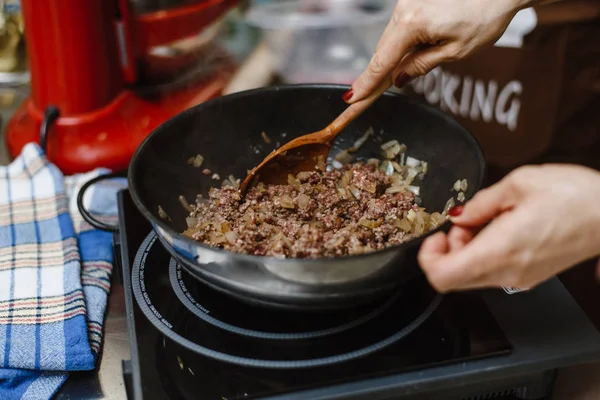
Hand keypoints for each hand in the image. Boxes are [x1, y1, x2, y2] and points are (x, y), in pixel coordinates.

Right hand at [343, 0, 532, 102]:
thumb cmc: (485, 16)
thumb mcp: (455, 51)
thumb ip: (421, 65)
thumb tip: (398, 79)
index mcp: (412, 24)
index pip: (382, 62)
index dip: (366, 83)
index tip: (351, 98)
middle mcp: (403, 9)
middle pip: (383, 49)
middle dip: (380, 71)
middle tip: (367, 96)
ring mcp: (406, 1)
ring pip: (391, 37)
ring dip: (396, 54)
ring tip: (421, 59)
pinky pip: (400, 25)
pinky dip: (404, 40)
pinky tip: (424, 42)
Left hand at [417, 164, 599, 292]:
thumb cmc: (576, 196)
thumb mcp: (520, 183)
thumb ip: (480, 203)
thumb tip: (459, 215)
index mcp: (500, 250)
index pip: (443, 276)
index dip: (428, 257)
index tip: (436, 234)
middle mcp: (508, 272)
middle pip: (453, 277)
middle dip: (448, 249)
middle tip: (464, 222)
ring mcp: (519, 279)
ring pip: (471, 275)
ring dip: (466, 249)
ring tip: (486, 219)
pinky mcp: (529, 277)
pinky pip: (491, 272)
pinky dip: (483, 252)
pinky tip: (499, 228)